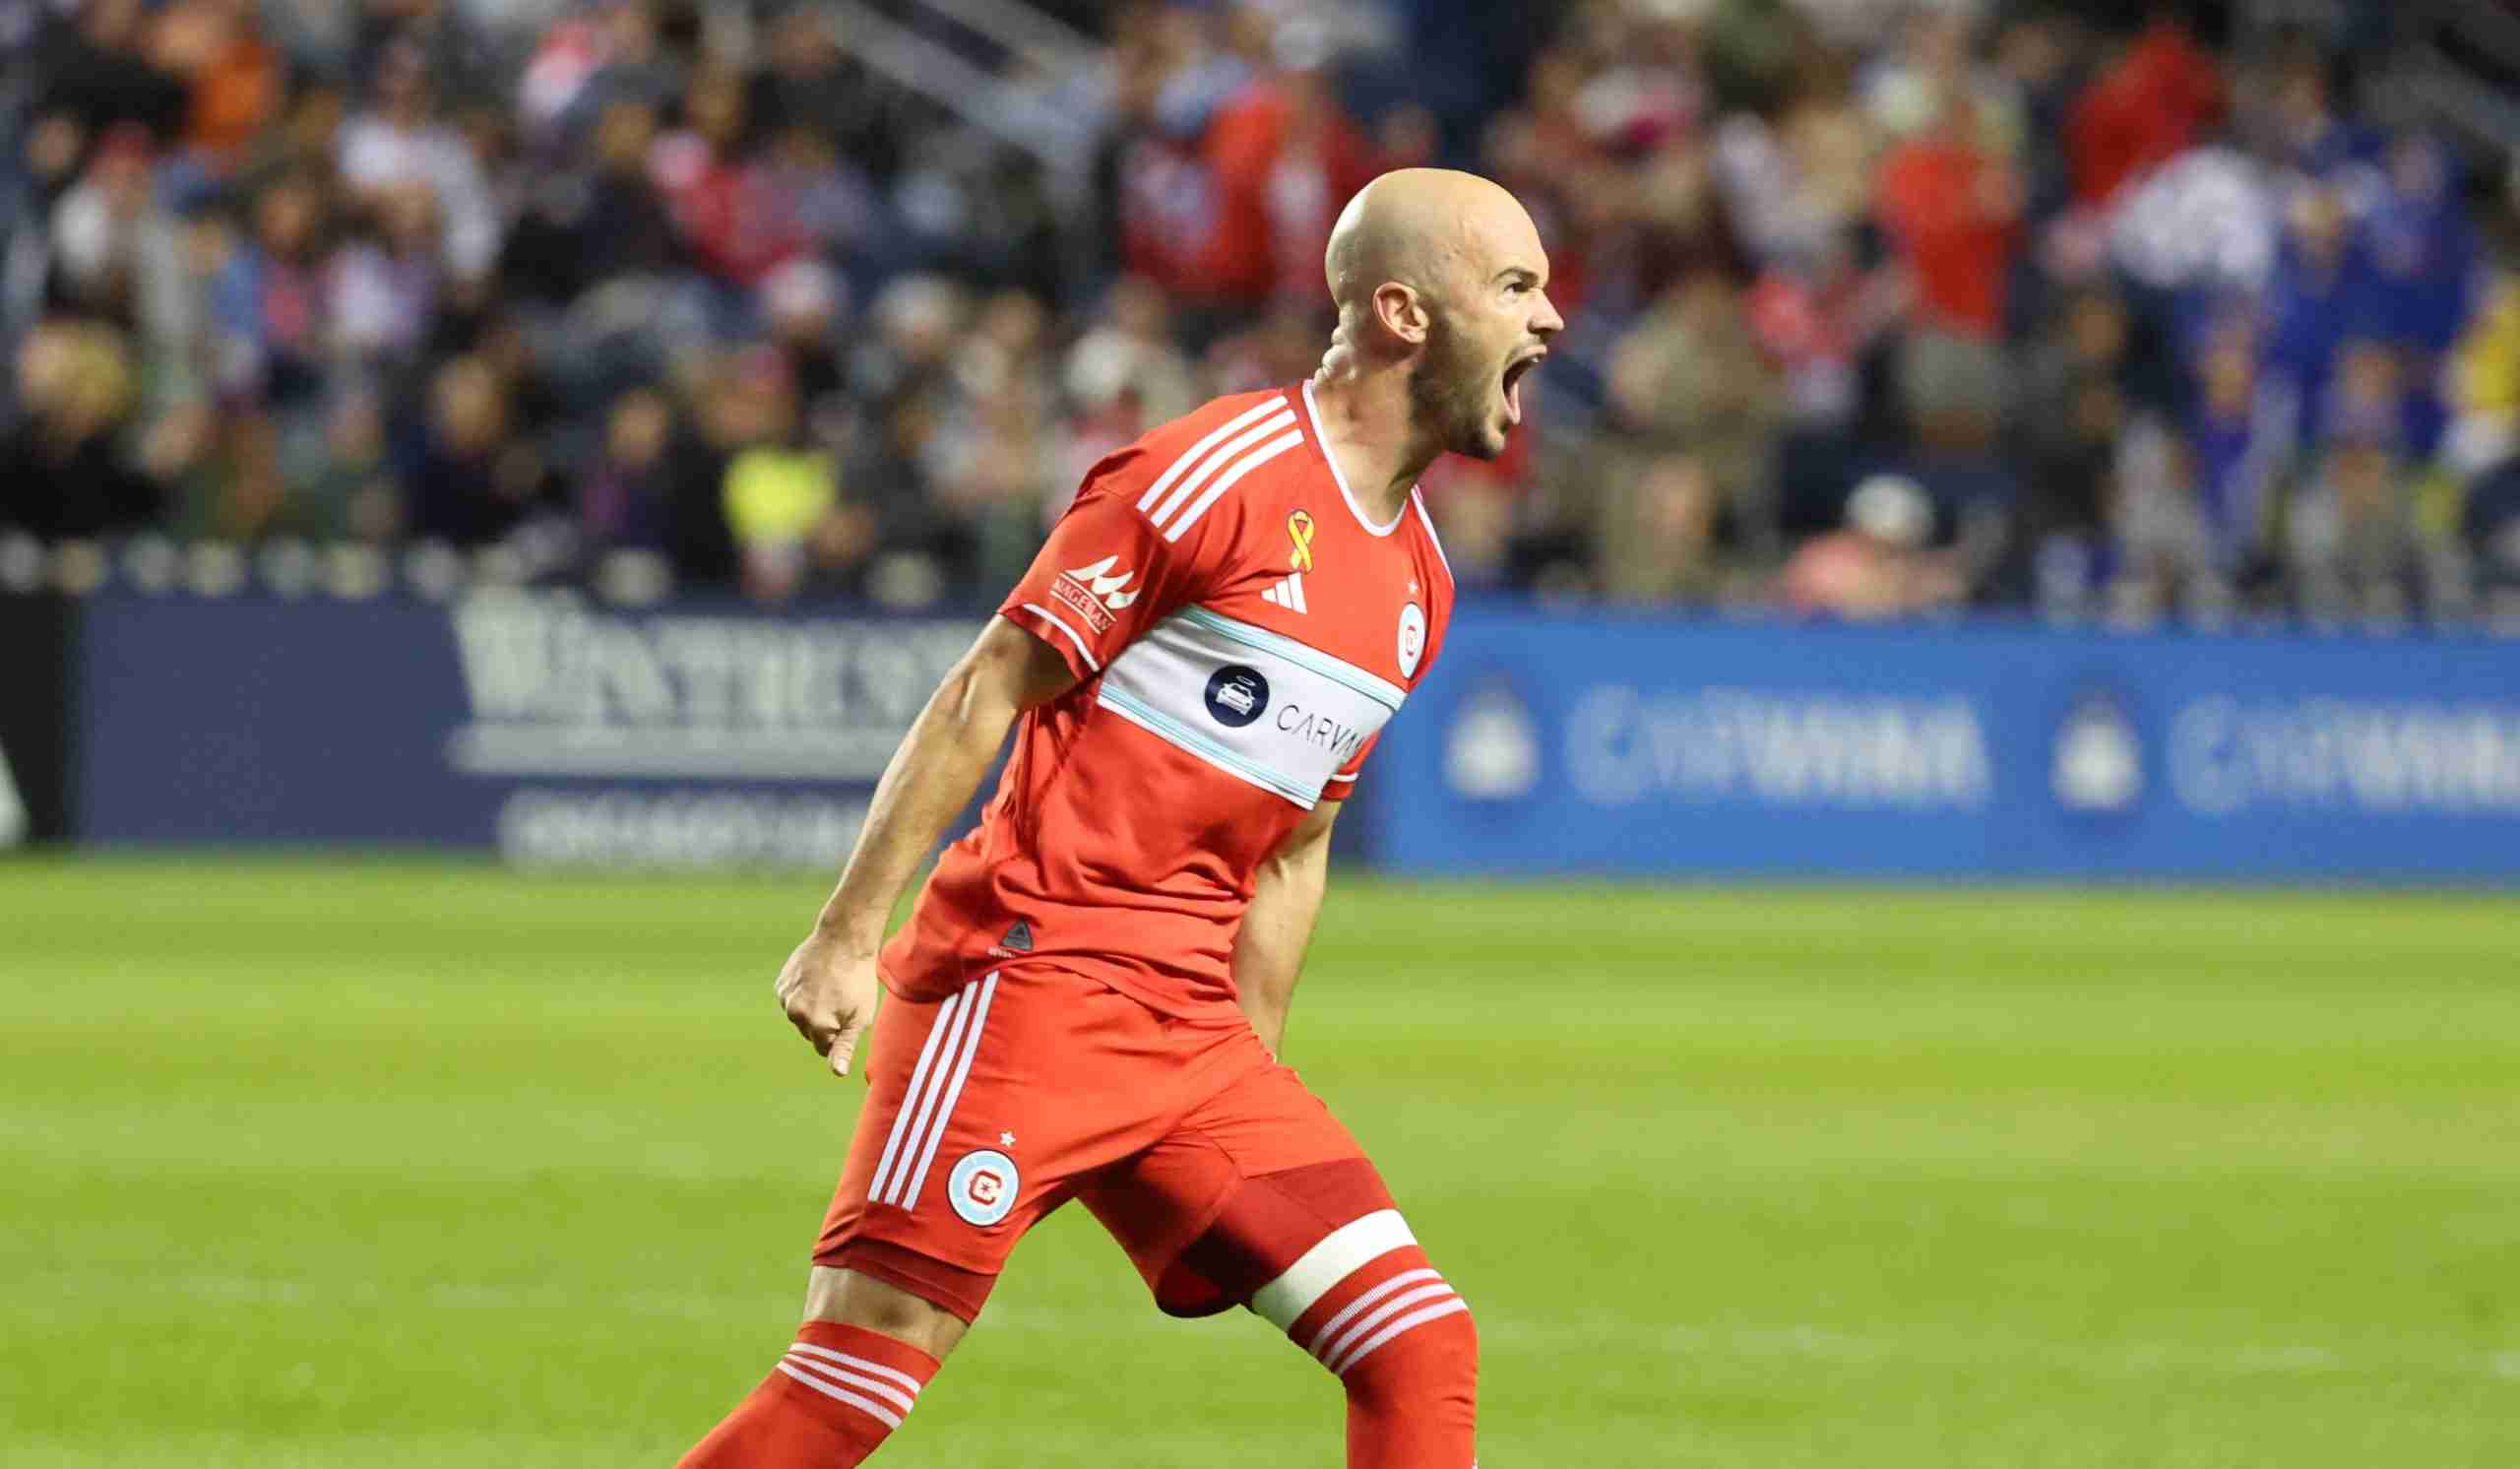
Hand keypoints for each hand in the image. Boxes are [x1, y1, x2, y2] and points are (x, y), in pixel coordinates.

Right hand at [774, 933, 880, 1078]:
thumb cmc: (858, 980)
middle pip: (810, 1032)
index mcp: (816, 1025)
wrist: (843, 940)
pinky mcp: (782, 983)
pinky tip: (818, 979)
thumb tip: (837, 1072)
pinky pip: (791, 998)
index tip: (848, 1017)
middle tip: (841, 1000)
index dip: (838, 1035)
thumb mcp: (860, 1016)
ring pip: (799, 1015)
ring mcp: (786, 997)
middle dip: (824, 1022)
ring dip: (812, 1007)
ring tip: (830, 987)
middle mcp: (795, 1014)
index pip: (823, 1048)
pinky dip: (803, 993)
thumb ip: (845, 1047)